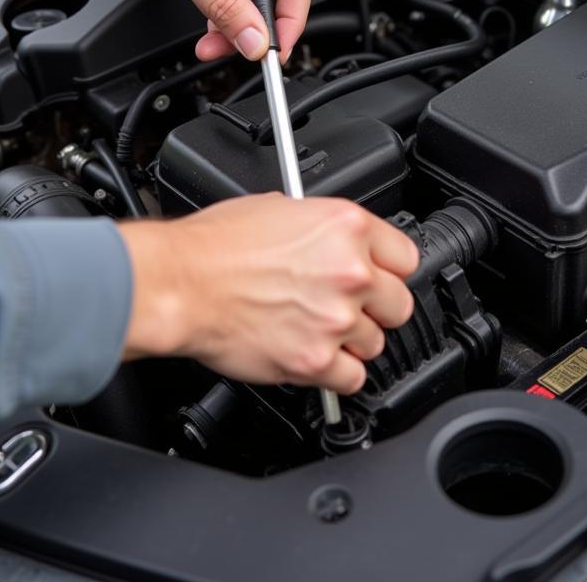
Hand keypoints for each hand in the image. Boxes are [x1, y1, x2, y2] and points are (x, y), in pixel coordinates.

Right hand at [117, 195, 418, 393]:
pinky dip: (335, 374)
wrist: (180, 282)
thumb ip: (323, 229)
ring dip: (351, 341)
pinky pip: (352, 378)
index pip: (406, 257)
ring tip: (318, 330)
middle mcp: (350, 272)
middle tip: (347, 306)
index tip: (379, 278)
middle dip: (375, 308)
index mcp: (347, 227)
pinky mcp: (315, 359)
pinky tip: (316, 357)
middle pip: (398, 304)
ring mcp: (336, 318)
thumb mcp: (280, 208)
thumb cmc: (215, 245)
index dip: (389, 270)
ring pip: (375, 343)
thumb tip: (334, 242)